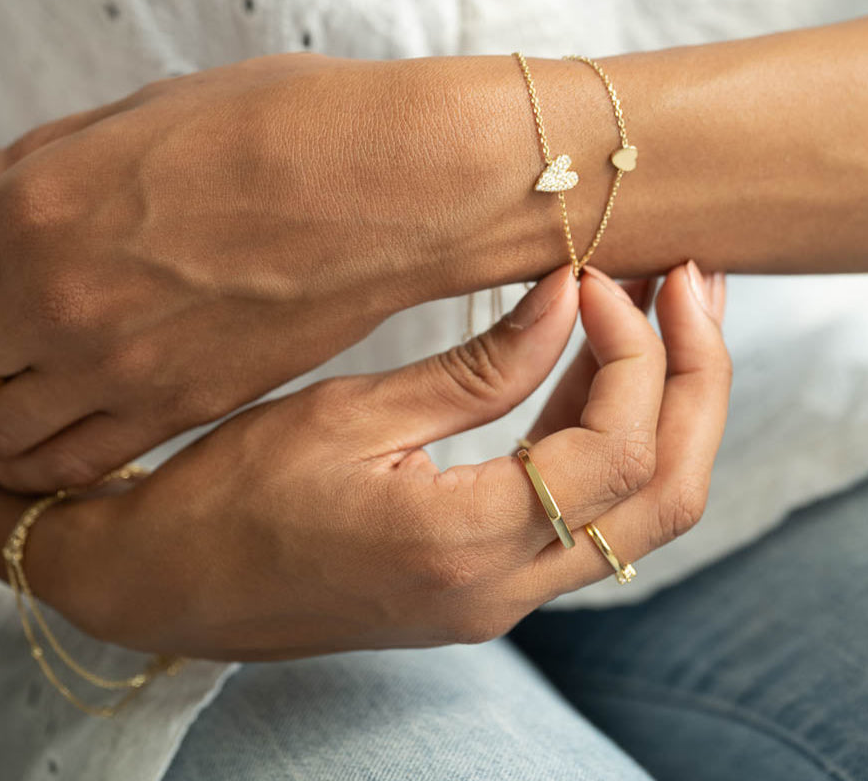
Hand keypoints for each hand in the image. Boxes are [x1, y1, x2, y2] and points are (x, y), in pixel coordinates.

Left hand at [0, 53, 525, 491]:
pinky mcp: (182, 409)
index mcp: (36, 208)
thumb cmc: (283, 125)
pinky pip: (72, 464)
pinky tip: (34, 448)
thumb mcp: (146, 109)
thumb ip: (38, 157)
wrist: (390, 184)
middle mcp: (59, 298)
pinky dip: (32, 466)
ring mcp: (120, 365)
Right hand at [38, 263, 727, 661]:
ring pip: (642, 511)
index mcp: (464, 545)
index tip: (592, 271)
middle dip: (698, 378)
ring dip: (668, 406)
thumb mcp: (349, 415)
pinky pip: (587, 513)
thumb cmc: (232, 495)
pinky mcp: (485, 582)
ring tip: (667, 308)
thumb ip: (477, 367)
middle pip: (667, 493)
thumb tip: (565, 296)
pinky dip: (610, 435)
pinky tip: (598, 366)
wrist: (168, 584)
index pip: (614, 449)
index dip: (629, 348)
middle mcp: (503, 590)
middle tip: (693, 281)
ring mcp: (501, 596)